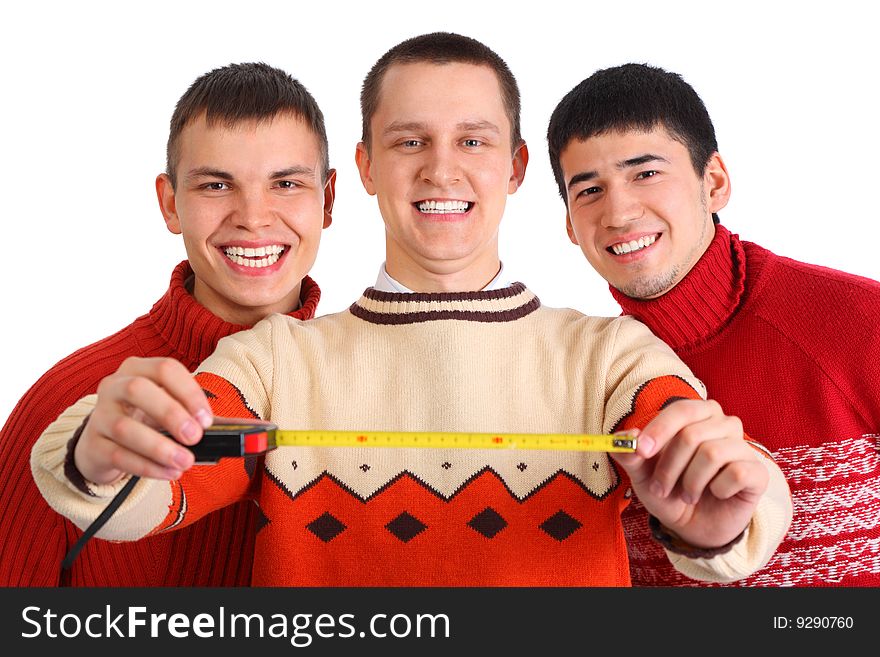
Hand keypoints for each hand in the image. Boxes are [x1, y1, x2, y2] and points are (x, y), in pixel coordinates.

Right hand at [73, 357, 213, 483]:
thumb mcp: (171, 411)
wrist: (105, 444)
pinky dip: (147, 466)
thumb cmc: (147, 420)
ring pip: (126, 428)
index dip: (189, 393)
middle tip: (195, 437)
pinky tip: (169, 473)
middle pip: (138, 390)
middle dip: (171, 413)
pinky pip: (118, 455)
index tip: (208, 420)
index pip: (165, 369)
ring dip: (160, 447)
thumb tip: (248, 431)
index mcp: (139, 369)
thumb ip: (201, 418)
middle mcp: (114, 386)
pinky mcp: (92, 445)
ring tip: (185, 462)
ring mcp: (99, 415)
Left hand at [611, 399, 767, 548]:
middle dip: (669, 467)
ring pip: (711, 454)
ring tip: (686, 494)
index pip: (680, 410)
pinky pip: (735, 474)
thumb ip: (630, 454)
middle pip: (691, 434)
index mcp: (696, 414)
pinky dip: (717, 490)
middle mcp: (723, 423)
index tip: (641, 450)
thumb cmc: (669, 489)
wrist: (694, 524)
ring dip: (690, 482)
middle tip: (661, 487)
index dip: (659, 429)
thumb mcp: (642, 473)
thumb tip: (624, 438)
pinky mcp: (757, 471)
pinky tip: (716, 494)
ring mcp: (743, 446)